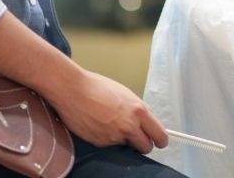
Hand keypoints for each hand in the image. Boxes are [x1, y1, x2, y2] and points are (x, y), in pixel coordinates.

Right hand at [44, 66, 168, 153]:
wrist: (73, 90)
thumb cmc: (97, 87)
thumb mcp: (125, 94)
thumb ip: (137, 110)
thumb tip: (144, 121)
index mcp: (138, 110)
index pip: (159, 135)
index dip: (160, 140)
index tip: (158, 141)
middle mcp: (129, 126)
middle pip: (146, 147)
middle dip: (143, 144)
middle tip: (137, 138)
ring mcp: (114, 136)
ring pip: (127, 146)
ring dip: (123, 140)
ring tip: (111, 123)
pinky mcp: (101, 143)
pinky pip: (110, 145)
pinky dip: (107, 138)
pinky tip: (99, 124)